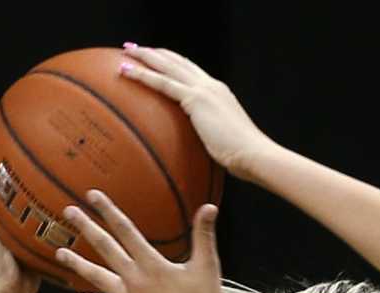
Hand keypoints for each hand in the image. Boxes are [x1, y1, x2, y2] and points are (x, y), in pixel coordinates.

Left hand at [56, 190, 224, 292]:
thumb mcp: (208, 268)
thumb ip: (204, 236)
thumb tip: (210, 207)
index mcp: (152, 265)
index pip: (125, 230)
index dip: (108, 210)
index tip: (92, 195)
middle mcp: (134, 280)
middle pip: (105, 248)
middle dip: (85, 227)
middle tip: (68, 211)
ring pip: (97, 277)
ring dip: (78, 264)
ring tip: (60, 253)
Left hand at [120, 45, 274, 178]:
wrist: (253, 154)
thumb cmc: (243, 157)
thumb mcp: (224, 141)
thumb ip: (211, 137)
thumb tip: (203, 150)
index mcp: (218, 93)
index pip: (191, 71)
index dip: (173, 62)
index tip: (158, 59)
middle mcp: (210, 85)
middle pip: (177, 62)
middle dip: (156, 53)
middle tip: (135, 48)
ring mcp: (204, 89)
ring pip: (167, 65)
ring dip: (145, 56)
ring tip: (126, 51)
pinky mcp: (196, 99)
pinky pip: (163, 83)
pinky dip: (143, 75)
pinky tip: (126, 71)